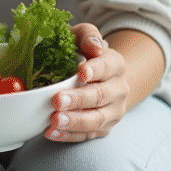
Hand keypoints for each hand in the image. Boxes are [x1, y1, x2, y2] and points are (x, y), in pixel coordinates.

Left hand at [47, 24, 129, 140]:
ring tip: (54, 120)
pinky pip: (87, 136)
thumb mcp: (84, 36)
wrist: (100, 77)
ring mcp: (113, 112)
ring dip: (75, 121)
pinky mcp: (103, 129)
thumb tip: (93, 46)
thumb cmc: (84, 53)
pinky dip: (68, 136)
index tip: (81, 72)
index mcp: (116, 64)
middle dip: (79, 99)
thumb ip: (88, 35)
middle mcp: (119, 89)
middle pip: (102, 96)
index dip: (96, 69)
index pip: (109, 66)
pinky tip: (51, 132)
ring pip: (97, 120)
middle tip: (57, 100)